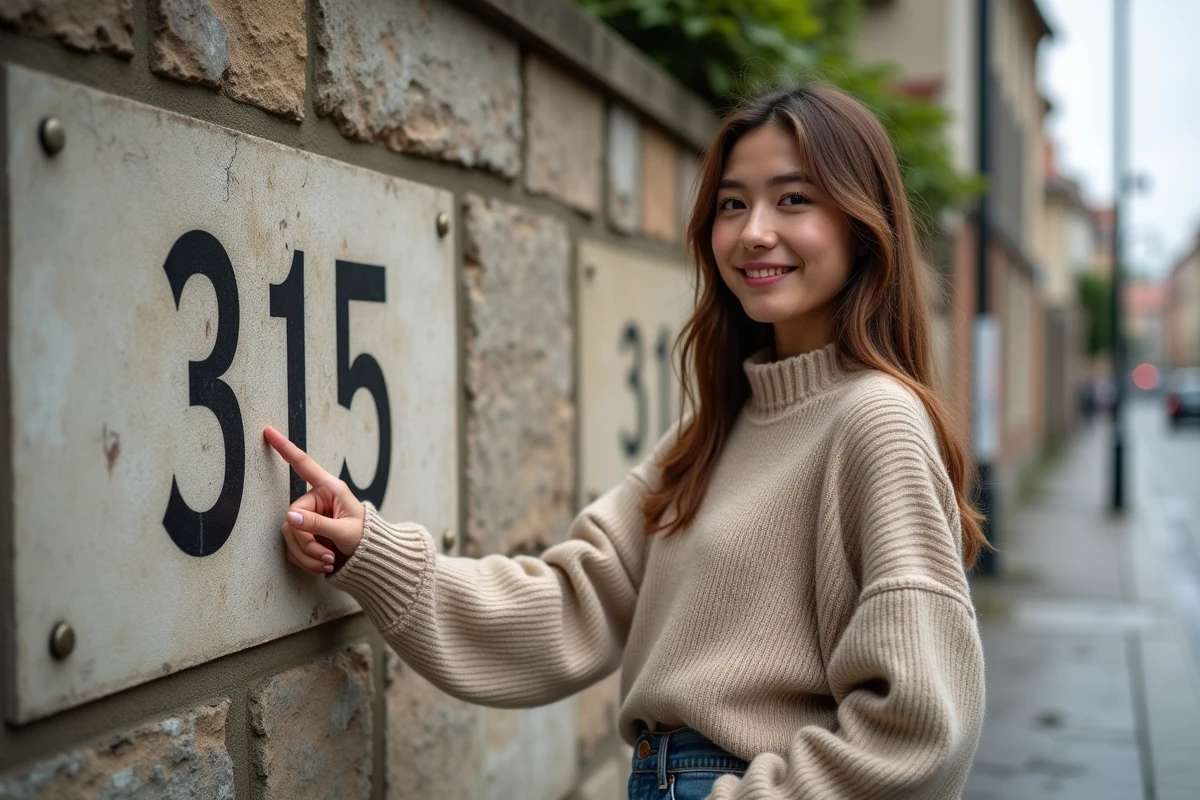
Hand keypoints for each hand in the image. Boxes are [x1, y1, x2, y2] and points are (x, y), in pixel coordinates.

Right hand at [263, 426, 364, 574]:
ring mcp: (309, 517)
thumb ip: (318, 525)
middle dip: (307, 543)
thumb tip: (290, 518)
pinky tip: (323, 565)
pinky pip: (293, 548)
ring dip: (307, 555)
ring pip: (290, 536)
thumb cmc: (366, 540)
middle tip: (326, 556)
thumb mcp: (345, 532)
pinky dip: (306, 560)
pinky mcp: (305, 534)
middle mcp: (316, 500)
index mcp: (330, 489)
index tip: (269, 431)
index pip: (303, 465)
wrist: (369, 559)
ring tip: (328, 562)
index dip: (285, 448)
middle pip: (293, 519)